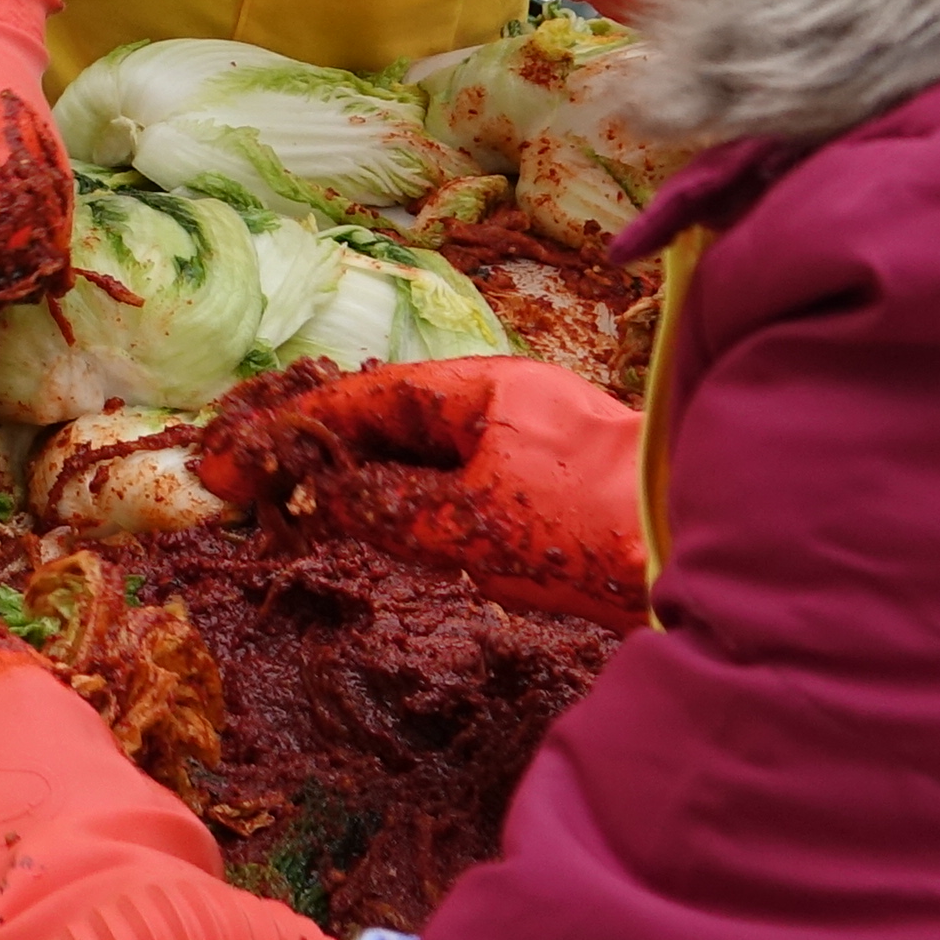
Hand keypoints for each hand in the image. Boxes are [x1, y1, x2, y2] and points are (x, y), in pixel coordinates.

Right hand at [195, 356, 648, 627]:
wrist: (707, 550)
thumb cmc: (591, 526)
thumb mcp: (473, 523)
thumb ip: (392, 510)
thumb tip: (334, 497)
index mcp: (479, 389)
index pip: (363, 398)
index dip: (292, 429)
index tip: (231, 458)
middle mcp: (500, 405)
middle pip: (388, 422)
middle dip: (317, 452)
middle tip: (246, 486)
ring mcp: (526, 446)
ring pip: (421, 458)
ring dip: (361, 483)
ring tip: (298, 512)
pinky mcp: (547, 490)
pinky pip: (456, 488)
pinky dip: (410, 506)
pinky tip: (382, 534)